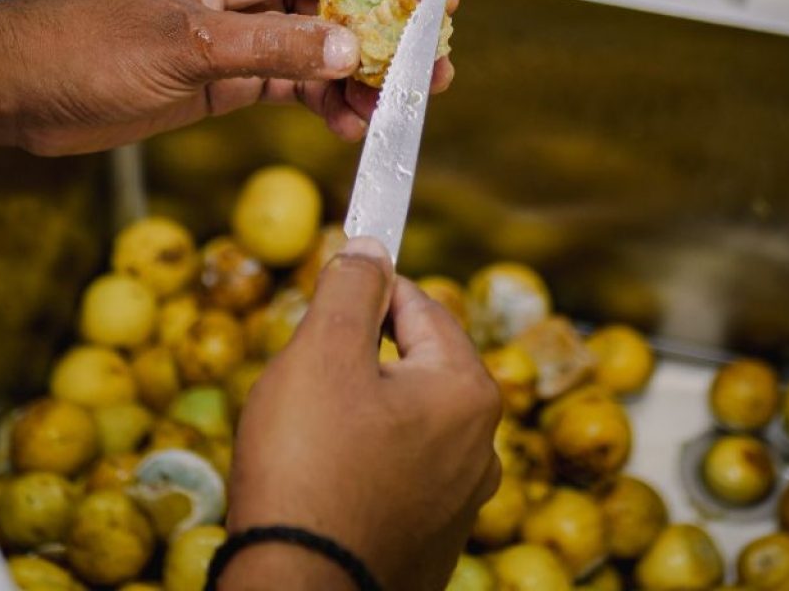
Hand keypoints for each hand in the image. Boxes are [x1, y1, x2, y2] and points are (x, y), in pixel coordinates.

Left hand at [0, 0, 457, 166]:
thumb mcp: (186, 45)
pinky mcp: (231, 71)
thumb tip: (349, 51)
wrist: (24, 93)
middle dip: (383, 39)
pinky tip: (347, 124)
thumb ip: (272, 47)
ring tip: (395, 110)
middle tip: (432, 71)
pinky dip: (323, 102)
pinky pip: (294, 82)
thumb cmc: (82, 46)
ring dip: (358, 79)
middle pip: (334, 4)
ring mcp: (240, 29)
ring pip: (319, 48)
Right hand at [225, 238, 501, 590]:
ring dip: (358, 410)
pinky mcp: (431, 541)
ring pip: (403, 419)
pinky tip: (324, 482)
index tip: (331, 288)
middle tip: (307, 376)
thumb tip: (371, 247)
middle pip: (413, 363)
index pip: (419, 305)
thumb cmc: (310, 467)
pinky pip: (398, 472)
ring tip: (309, 434)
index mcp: (468, 392)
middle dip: (359, 358)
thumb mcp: (324, 354)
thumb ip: (351, 288)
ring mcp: (460, 501)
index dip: (369, 291)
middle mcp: (481, 446)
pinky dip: (363, 461)